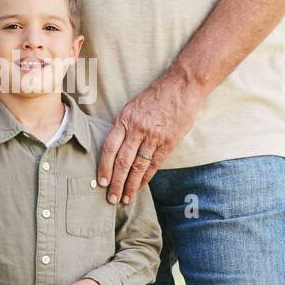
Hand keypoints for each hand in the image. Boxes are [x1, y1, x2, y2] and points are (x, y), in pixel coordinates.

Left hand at [98, 74, 205, 203]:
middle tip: (111, 199)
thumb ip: (124, 127)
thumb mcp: (133, 106)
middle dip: (116, 183)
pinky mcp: (169, 142)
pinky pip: (154, 164)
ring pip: (138, 166)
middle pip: (122, 162)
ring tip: (126, 198)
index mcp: (124, 119)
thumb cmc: (156, 96)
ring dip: (131, 185)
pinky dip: (146, 177)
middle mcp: (137, 129)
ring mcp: (154, 136)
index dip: (104, 167)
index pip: (109, 148)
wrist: (182, 86)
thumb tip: (114, 150)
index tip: (101, 182)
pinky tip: (140, 186)